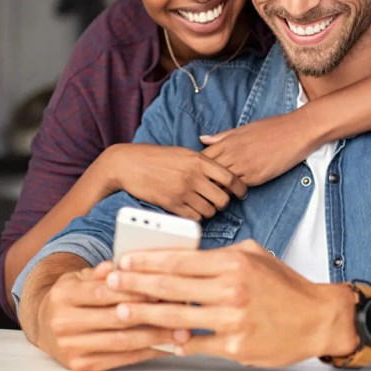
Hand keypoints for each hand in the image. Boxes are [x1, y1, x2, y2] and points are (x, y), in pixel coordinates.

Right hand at [32, 260, 189, 370]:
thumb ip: (102, 271)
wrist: (42, 325)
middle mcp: (63, 322)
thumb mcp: (80, 277)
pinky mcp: (79, 365)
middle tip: (180, 310)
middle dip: (152, 314)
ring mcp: (70, 347)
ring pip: (121, 342)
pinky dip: (145, 352)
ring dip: (155, 337)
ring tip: (180, 332)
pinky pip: (119, 359)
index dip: (135, 291)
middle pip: (115, 319)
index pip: (104, 292)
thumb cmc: (70, 297)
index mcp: (64, 295)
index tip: (162, 289)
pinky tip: (164, 346)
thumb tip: (122, 265)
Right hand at [96, 144, 247, 219]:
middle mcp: (193, 176)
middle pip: (223, 198)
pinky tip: (191, 211)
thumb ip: (203, 163)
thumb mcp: (183, 153)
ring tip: (202, 205)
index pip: (230, 178)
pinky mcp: (171, 204)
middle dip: (223, 202)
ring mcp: (182, 191)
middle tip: (217, 201)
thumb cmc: (156, 157)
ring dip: (209, 211)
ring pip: (210, 211)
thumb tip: (222, 175)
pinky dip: (196, 217)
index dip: (240, 188)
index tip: (241, 193)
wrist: (129, 164)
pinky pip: (194, 218)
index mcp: (199, 160)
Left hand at [107, 240, 357, 367]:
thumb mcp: (255, 255)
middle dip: (135, 284)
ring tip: (123, 310)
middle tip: (111, 283)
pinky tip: (156, 338)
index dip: (147, 261)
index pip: (180, 260)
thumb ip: (220, 255)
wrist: (317, 318)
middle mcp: (231, 290)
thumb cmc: (285, 286)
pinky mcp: (235, 347)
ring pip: (177, 317)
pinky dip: (174, 341)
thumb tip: (186, 256)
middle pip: (171, 287)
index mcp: (233, 263)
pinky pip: (196, 345)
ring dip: (145, 314)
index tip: (125, 261)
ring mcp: (233, 321)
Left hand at [200, 111, 319, 186]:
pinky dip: (233, 191)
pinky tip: (233, 192)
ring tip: (215, 193)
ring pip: (222, 183)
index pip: (203, 157)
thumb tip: (202, 139)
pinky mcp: (257, 177)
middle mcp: (234, 154)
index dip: (198, 167)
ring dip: (218, 188)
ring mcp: (245, 167)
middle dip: (204, 180)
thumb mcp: (244, 128)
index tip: (197, 172)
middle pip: (209, 173)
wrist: (297, 132)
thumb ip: (222, 136)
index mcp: (229, 141)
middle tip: (202, 187)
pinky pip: (239, 187)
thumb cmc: (272, 127)